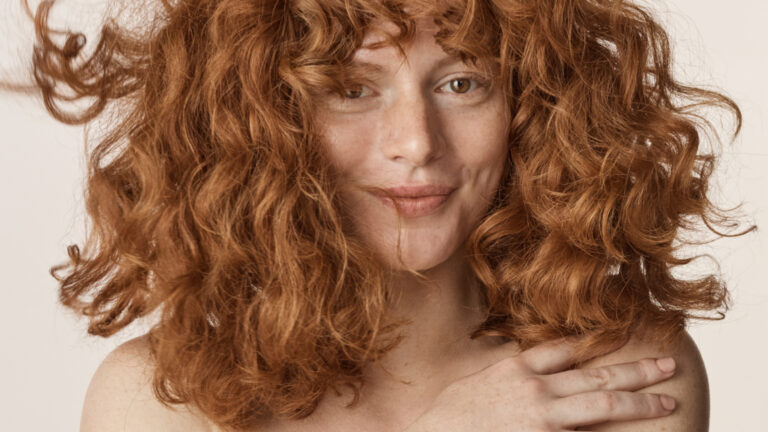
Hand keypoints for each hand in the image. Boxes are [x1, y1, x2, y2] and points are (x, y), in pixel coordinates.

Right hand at [403, 337, 676, 431]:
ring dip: (638, 401)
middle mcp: (535, 388)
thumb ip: (506, 378)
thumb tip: (525, 375)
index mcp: (516, 369)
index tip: (623, 335)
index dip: (598, 341)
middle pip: (596, 374)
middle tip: (667, 364)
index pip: (565, 349)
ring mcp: (542, 417)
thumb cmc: (446, 418)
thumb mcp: (475, 384)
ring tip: (666, 399)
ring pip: (601, 403)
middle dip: (635, 370)